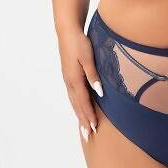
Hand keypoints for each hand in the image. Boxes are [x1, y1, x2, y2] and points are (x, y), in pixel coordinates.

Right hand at [58, 26, 103, 142]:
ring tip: (84, 128)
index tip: (94, 128)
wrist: (67, 31)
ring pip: (74, 102)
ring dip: (79, 115)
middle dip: (83, 121)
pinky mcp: (68, 75)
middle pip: (77, 105)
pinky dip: (77, 106)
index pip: (83, 101)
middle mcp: (69, 82)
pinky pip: (73, 95)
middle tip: (88, 136)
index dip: (89, 115)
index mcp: (74, 79)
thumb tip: (99, 92)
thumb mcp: (88, 57)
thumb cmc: (79, 42)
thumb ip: (93, 75)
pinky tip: (79, 109)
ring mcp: (67, 79)